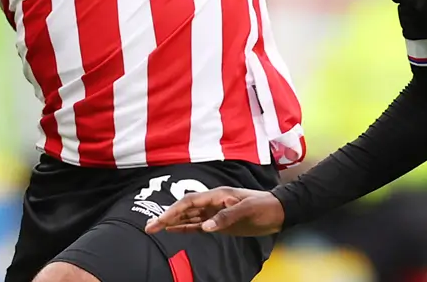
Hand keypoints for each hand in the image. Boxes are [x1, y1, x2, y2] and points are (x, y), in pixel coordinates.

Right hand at [143, 187, 284, 236]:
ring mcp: (214, 212)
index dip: (173, 211)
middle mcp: (212, 202)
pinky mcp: (219, 223)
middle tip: (149, 227)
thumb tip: (206, 227)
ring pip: (188, 217)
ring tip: (155, 228)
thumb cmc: (264, 206)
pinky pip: (197, 225)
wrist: (278, 212)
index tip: (160, 221)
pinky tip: (173, 230)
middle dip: (166, 217)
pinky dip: (184, 228)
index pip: (189, 202)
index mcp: (217, 195)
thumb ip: (225, 217)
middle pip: (184, 209)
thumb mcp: (247, 210)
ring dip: (172, 222)